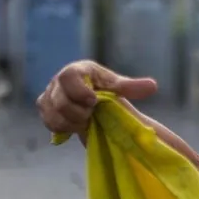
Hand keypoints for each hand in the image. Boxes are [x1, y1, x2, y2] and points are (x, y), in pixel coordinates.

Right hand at [36, 61, 157, 138]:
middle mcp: (59, 80)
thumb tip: (153, 86)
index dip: (80, 92)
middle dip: (79, 113)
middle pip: (60, 101)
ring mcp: (49, 95)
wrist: (99, 107)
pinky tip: (76, 125)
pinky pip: (49, 123)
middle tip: (93, 114)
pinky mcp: (45, 109)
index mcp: (77, 70)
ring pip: (53, 114)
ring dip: (72, 122)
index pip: (68, 76)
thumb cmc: (109, 94)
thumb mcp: (120, 90)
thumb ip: (132, 87)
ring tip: (87, 120)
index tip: (94, 102)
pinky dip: (64, 127)